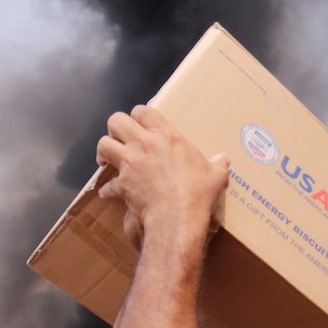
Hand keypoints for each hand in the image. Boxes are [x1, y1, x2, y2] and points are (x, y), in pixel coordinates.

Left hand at [95, 105, 229, 243]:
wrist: (178, 216)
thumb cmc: (197, 192)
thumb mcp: (215, 175)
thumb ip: (218, 164)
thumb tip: (225, 159)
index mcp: (166, 135)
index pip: (143, 111)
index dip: (138, 116)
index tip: (141, 125)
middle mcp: (143, 144)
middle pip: (116, 120)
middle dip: (115, 128)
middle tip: (121, 139)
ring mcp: (129, 163)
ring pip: (102, 144)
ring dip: (104, 152)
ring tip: (108, 160)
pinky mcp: (121, 183)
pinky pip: (107, 184)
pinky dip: (108, 189)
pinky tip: (110, 194)